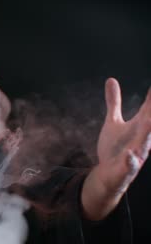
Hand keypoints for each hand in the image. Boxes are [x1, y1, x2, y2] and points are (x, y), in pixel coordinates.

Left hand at [82, 78, 150, 219]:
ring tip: (148, 120)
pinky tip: (130, 154)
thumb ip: (114, 102)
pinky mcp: (126, 168)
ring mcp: (136, 154)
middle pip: (150, 123)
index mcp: (140, 126)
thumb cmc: (115, 147)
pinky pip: (130, 165)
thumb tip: (111, 79)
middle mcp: (142, 139)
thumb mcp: (112, 122)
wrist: (107, 174)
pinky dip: (131, 160)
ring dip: (147, 133)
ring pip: (144, 144)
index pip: (149, 108)